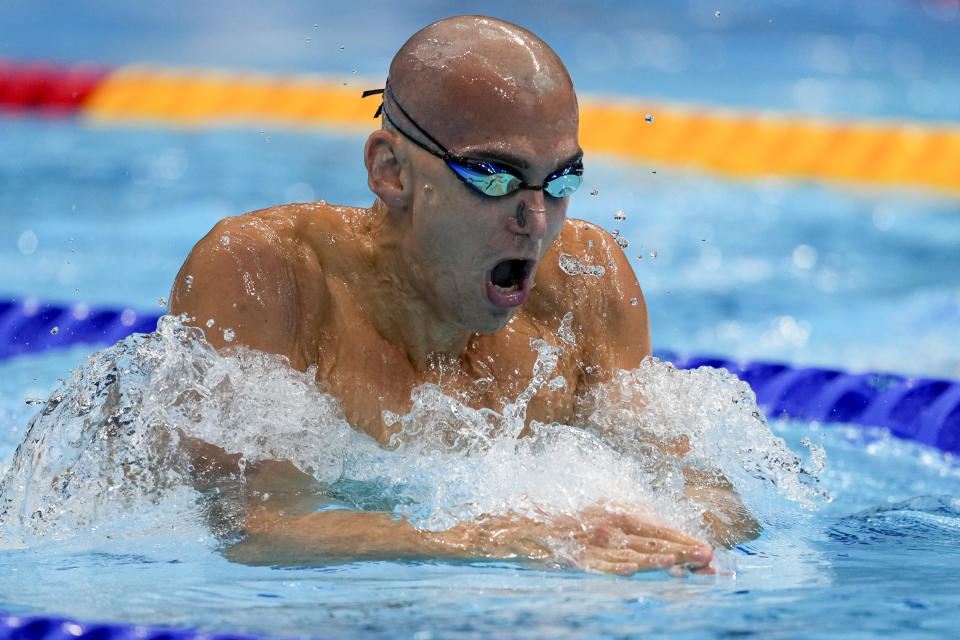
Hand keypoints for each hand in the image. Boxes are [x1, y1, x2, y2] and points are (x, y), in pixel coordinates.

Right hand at [457, 504, 713, 575]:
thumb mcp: (589, 520)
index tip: (707, 549)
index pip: (652, 525)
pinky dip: (611, 565)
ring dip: (653, 558)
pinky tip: (630, 570)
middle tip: (709, 560)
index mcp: (608, 513)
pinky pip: (591, 562)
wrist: (504, 527)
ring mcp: (582, 538)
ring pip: (624, 550)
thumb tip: (650, 545)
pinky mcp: (564, 553)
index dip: (679, 536)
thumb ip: (617, 528)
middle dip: (678, 547)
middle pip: (646, 537)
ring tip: (681, 564)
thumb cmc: (551, 525)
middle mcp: (599, 522)